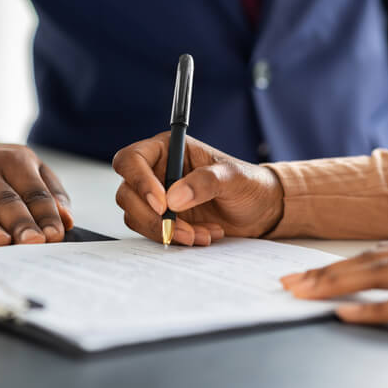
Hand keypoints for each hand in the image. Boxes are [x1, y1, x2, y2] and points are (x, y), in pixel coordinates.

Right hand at [112, 132, 283, 245]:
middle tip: (183, 228)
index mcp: (167, 149)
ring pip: (136, 216)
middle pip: (127, 193)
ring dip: (167, 230)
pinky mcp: (162, 219)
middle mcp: (156, 171)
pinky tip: (202, 235)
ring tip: (201, 233)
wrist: (260, 210)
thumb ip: (205, 182)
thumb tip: (174, 198)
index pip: (132, 159)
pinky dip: (175, 238)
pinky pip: (152, 232)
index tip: (162, 204)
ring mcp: (156, 197)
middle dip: (153, 216)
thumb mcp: (233, 178)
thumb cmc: (248, 184)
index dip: (139, 181)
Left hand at [281, 239, 387, 323]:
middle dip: (327, 271)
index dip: (340, 263)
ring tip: (304, 292)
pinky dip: (375, 308)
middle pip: (371, 261)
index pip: (378, 254)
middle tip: (291, 283)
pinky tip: (344, 313)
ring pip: (382, 274)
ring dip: (337, 282)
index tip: (307, 273)